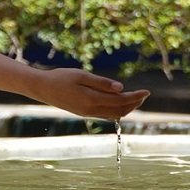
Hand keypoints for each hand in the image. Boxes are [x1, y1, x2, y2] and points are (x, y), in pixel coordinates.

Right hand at [31, 68, 149, 119]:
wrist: (42, 88)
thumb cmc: (61, 77)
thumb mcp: (81, 75)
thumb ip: (101, 83)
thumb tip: (121, 88)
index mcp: (91, 100)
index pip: (120, 101)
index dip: (135, 97)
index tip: (147, 92)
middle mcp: (91, 110)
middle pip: (120, 111)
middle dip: (134, 104)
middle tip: (144, 94)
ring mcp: (87, 113)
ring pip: (113, 115)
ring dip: (126, 108)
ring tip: (135, 98)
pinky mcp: (84, 113)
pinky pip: (105, 114)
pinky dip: (116, 109)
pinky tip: (119, 102)